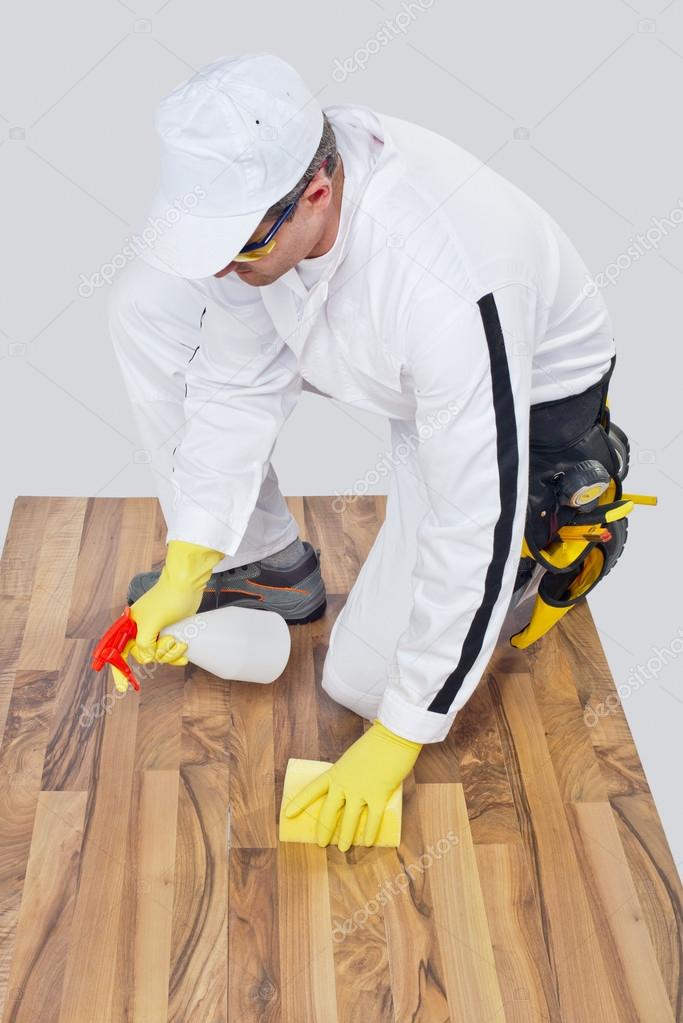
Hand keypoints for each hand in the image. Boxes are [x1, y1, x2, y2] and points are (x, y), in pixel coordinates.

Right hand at [110, 540, 223, 691]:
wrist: (187, 583)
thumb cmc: (168, 598)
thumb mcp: (152, 622)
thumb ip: (144, 643)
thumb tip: (147, 657)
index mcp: (129, 625)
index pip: (117, 651)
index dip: (118, 671)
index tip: (123, 687)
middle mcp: (139, 629)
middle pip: (143, 656)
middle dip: (158, 655)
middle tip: (171, 643)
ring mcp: (155, 631)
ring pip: (158, 655)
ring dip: (171, 654)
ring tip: (182, 644)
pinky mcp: (169, 631)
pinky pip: (169, 651)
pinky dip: (176, 654)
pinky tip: (185, 653)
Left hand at [284, 720, 422, 850]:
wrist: (392, 737)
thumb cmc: (375, 744)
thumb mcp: (353, 759)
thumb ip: (351, 776)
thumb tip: (355, 796)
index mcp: (335, 772)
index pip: (312, 789)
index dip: (299, 803)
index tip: (287, 814)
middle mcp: (344, 784)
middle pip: (329, 811)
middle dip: (324, 830)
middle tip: (321, 843)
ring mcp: (360, 791)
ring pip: (349, 820)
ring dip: (346, 837)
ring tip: (343, 848)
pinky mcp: (378, 795)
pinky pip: (372, 820)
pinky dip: (369, 833)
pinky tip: (367, 842)